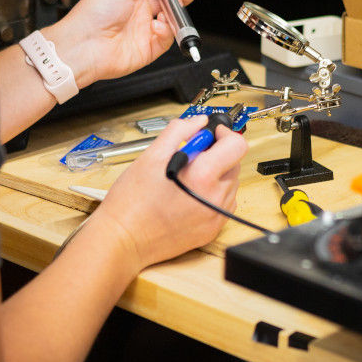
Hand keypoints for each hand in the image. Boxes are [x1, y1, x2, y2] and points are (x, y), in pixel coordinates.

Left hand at [53, 0, 195, 85]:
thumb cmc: (94, 12)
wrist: (85, 43)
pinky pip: (165, 40)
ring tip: (172, 7)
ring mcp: (142, 31)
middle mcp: (136, 13)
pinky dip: (166, 31)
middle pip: (166, 3)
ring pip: (170, 20)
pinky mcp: (147, 49)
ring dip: (175, 12)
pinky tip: (158, 24)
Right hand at [91, 115, 246, 268]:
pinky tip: (189, 195)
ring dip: (215, 175)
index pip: (237, 145)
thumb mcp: (152, 155)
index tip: (211, 135)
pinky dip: (212, 194)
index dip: (224, 134)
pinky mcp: (212, 230)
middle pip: (234, 163)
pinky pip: (224, 203)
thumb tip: (198, 121)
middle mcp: (215, 198)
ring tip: (186, 179)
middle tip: (190, 157)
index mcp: (203, 176)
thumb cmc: (132, 202)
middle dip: (216, 155)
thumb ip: (179, 131)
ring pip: (230, 184)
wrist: (124, 239)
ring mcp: (216, 217)